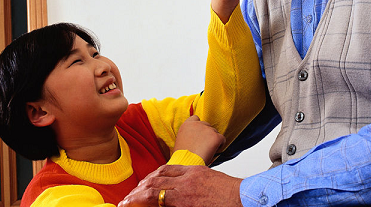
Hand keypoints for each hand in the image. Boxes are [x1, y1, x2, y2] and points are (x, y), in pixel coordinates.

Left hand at [119, 164, 242, 206]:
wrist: (243, 197)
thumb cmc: (231, 193)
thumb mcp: (211, 181)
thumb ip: (196, 182)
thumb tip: (189, 192)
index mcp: (193, 170)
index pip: (166, 169)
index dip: (152, 176)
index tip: (144, 182)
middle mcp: (186, 178)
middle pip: (157, 178)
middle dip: (141, 187)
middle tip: (129, 196)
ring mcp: (185, 190)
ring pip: (154, 190)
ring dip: (138, 196)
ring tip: (127, 202)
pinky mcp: (184, 202)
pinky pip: (160, 202)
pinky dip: (147, 204)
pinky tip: (138, 206)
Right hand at [172, 115, 225, 164]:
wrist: (186, 164)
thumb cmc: (183, 157)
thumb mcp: (181, 142)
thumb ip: (189, 135)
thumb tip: (197, 137)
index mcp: (187, 124)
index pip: (196, 118)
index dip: (199, 126)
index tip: (199, 134)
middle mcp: (197, 124)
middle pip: (207, 125)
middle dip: (207, 134)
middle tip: (204, 146)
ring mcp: (207, 129)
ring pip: (215, 132)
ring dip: (213, 140)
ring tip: (207, 151)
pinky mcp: (215, 136)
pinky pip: (222, 139)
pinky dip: (220, 145)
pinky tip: (214, 152)